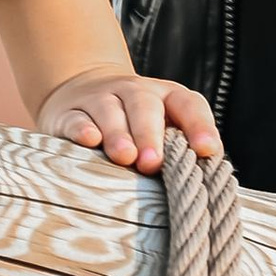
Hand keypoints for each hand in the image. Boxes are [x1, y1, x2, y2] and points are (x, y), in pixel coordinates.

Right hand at [36, 66, 221, 172]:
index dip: (200, 126)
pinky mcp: (69, 113)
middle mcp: (135, 92)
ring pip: (110, 111)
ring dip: (118, 134)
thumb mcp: (163, 130)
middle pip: (144, 107)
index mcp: (167, 97)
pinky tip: (89, 140)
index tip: (206, 151)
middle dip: (150, 136)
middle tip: (153, 164)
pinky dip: (81, 128)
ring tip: (125, 158)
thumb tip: (203, 183)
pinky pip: (76, 118)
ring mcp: (100, 99)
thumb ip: (182, 151)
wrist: (83, 92)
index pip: (189, 105)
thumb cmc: (137, 126)